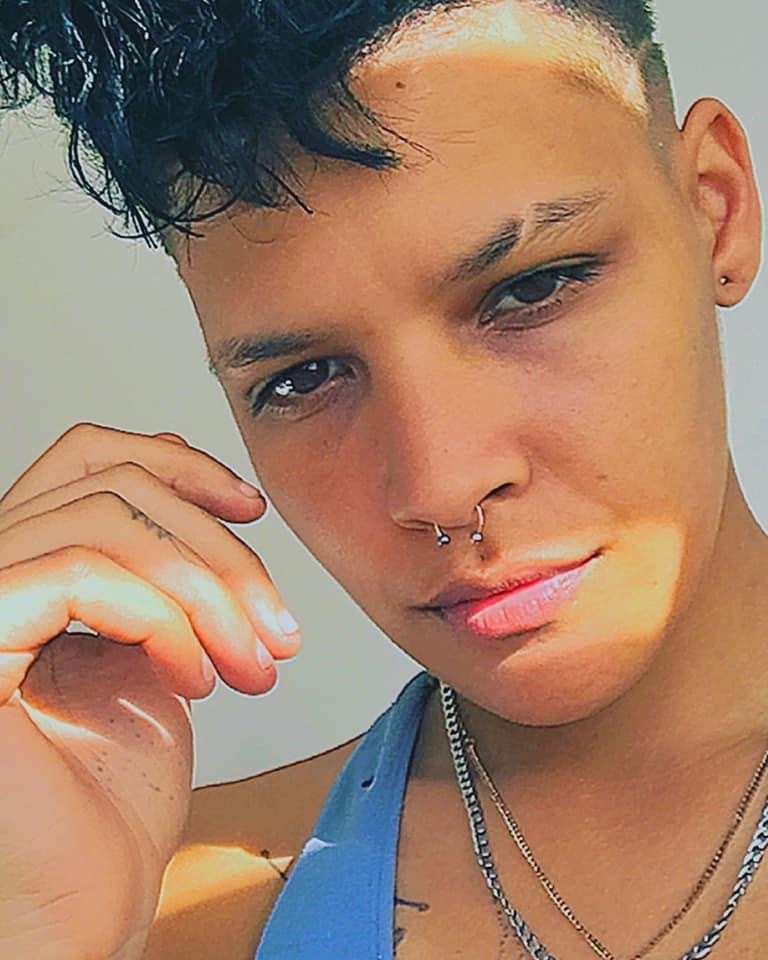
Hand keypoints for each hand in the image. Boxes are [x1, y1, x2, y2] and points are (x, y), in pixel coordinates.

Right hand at [0, 423, 299, 958]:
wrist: (87, 900)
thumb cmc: (114, 794)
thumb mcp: (151, 648)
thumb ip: (156, 573)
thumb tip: (206, 498)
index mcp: (22, 569)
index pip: (86, 457)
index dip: (177, 463)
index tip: (251, 508)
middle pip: (110, 485)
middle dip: (217, 551)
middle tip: (274, 626)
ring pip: (104, 520)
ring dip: (206, 589)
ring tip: (249, 663)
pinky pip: (78, 574)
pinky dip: (161, 617)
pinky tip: (195, 676)